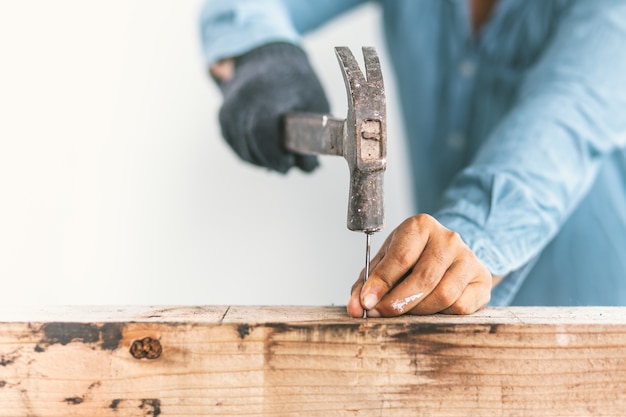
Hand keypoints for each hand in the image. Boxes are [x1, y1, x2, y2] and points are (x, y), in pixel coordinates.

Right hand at [214, 43, 329, 172]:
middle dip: (269, 160)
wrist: (268, 57)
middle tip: (286, 165)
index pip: (261, 130)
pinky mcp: (222, 116)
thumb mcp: (315, 101)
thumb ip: (313, 135)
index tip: (288, 164)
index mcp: (266, 92)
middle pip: (250, 142)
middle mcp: (241, 99)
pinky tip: (264, 153)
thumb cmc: (297, 80)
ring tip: (278, 159)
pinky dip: (249, 152)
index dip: (274, 154)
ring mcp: (228, 108)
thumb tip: (309, 168)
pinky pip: (234, 144)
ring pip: (240, 147)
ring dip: (260, 159)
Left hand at [347, 214, 491, 316]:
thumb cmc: (409, 261)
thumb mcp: (384, 263)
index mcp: (420, 226)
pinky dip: (441, 315)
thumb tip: (355, 308)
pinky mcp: (482, 280)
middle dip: (397, 302)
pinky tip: (431, 311)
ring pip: (443, 295)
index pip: (401, 257)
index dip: (381, 283)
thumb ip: (366, 284)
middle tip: (380, 314)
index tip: (366, 302)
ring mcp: (468, 258)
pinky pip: (460, 307)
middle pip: (423, 278)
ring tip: (404, 314)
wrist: (447, 258)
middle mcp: (448, 238)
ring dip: (418, 311)